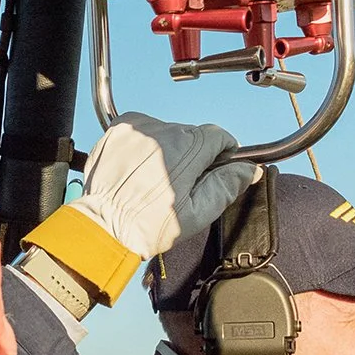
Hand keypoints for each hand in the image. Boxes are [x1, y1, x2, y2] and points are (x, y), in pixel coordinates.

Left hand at [20, 115, 248, 305]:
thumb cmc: (149, 225)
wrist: (104, 226)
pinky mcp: (118, 130)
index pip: (219, 136)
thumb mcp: (199, 212)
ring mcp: (138, 128)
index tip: (215, 168)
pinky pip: (142, 130)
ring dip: (167, 149)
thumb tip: (249, 169)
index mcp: (189, 148)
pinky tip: (140, 168)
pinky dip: (145, 144)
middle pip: (192, 134)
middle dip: (193, 155)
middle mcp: (163, 131)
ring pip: (167, 132)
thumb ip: (227, 185)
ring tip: (155, 179)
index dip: (222, 153)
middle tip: (180, 184)